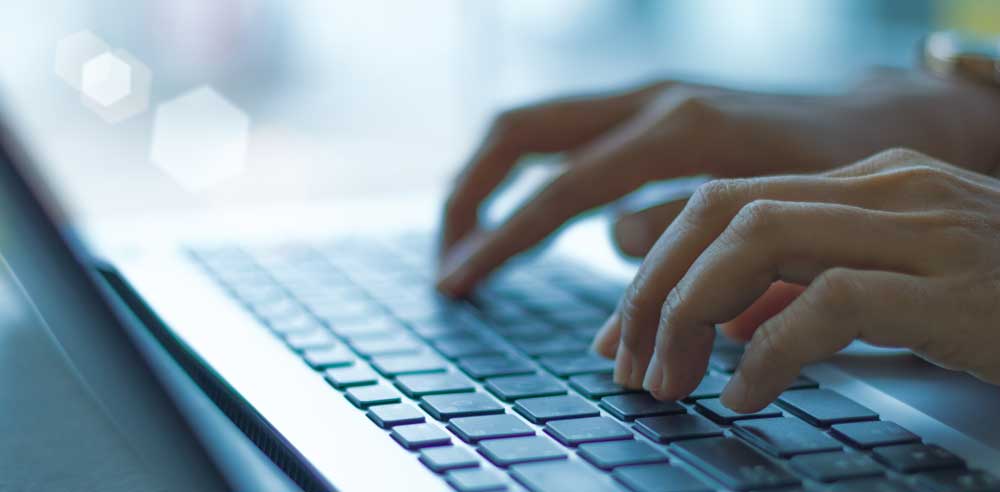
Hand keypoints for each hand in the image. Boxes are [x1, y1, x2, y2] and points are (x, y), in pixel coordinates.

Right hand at [437, 71, 999, 295]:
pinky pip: (565, 136)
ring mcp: (645, 97)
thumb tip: (611, 245)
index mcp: (680, 130)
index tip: (457, 282)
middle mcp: (650, 99)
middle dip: (469, 195)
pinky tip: (520, 219)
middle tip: (447, 260)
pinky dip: (527, 176)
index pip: (562, 188)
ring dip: (489, 182)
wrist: (877, 120)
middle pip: (520, 131)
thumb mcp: (773, 214)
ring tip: (467, 244)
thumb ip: (687, 231)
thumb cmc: (835, 175)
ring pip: (534, 125)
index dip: (502, 240)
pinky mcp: (647, 108)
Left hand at [592, 148, 999, 412]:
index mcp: (867, 182)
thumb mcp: (893, 292)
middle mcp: (888, 188)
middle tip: (630, 362)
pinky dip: (768, 352)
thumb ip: (804, 296)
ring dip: (691, 313)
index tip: (623, 332)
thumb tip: (719, 328)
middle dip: (656, 288)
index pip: (725, 201)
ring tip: (670, 380)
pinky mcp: (953, 288)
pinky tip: (745, 396)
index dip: (657, 266)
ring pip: (759, 238)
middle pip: (723, 210)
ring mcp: (924, 229)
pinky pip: (828, 303)